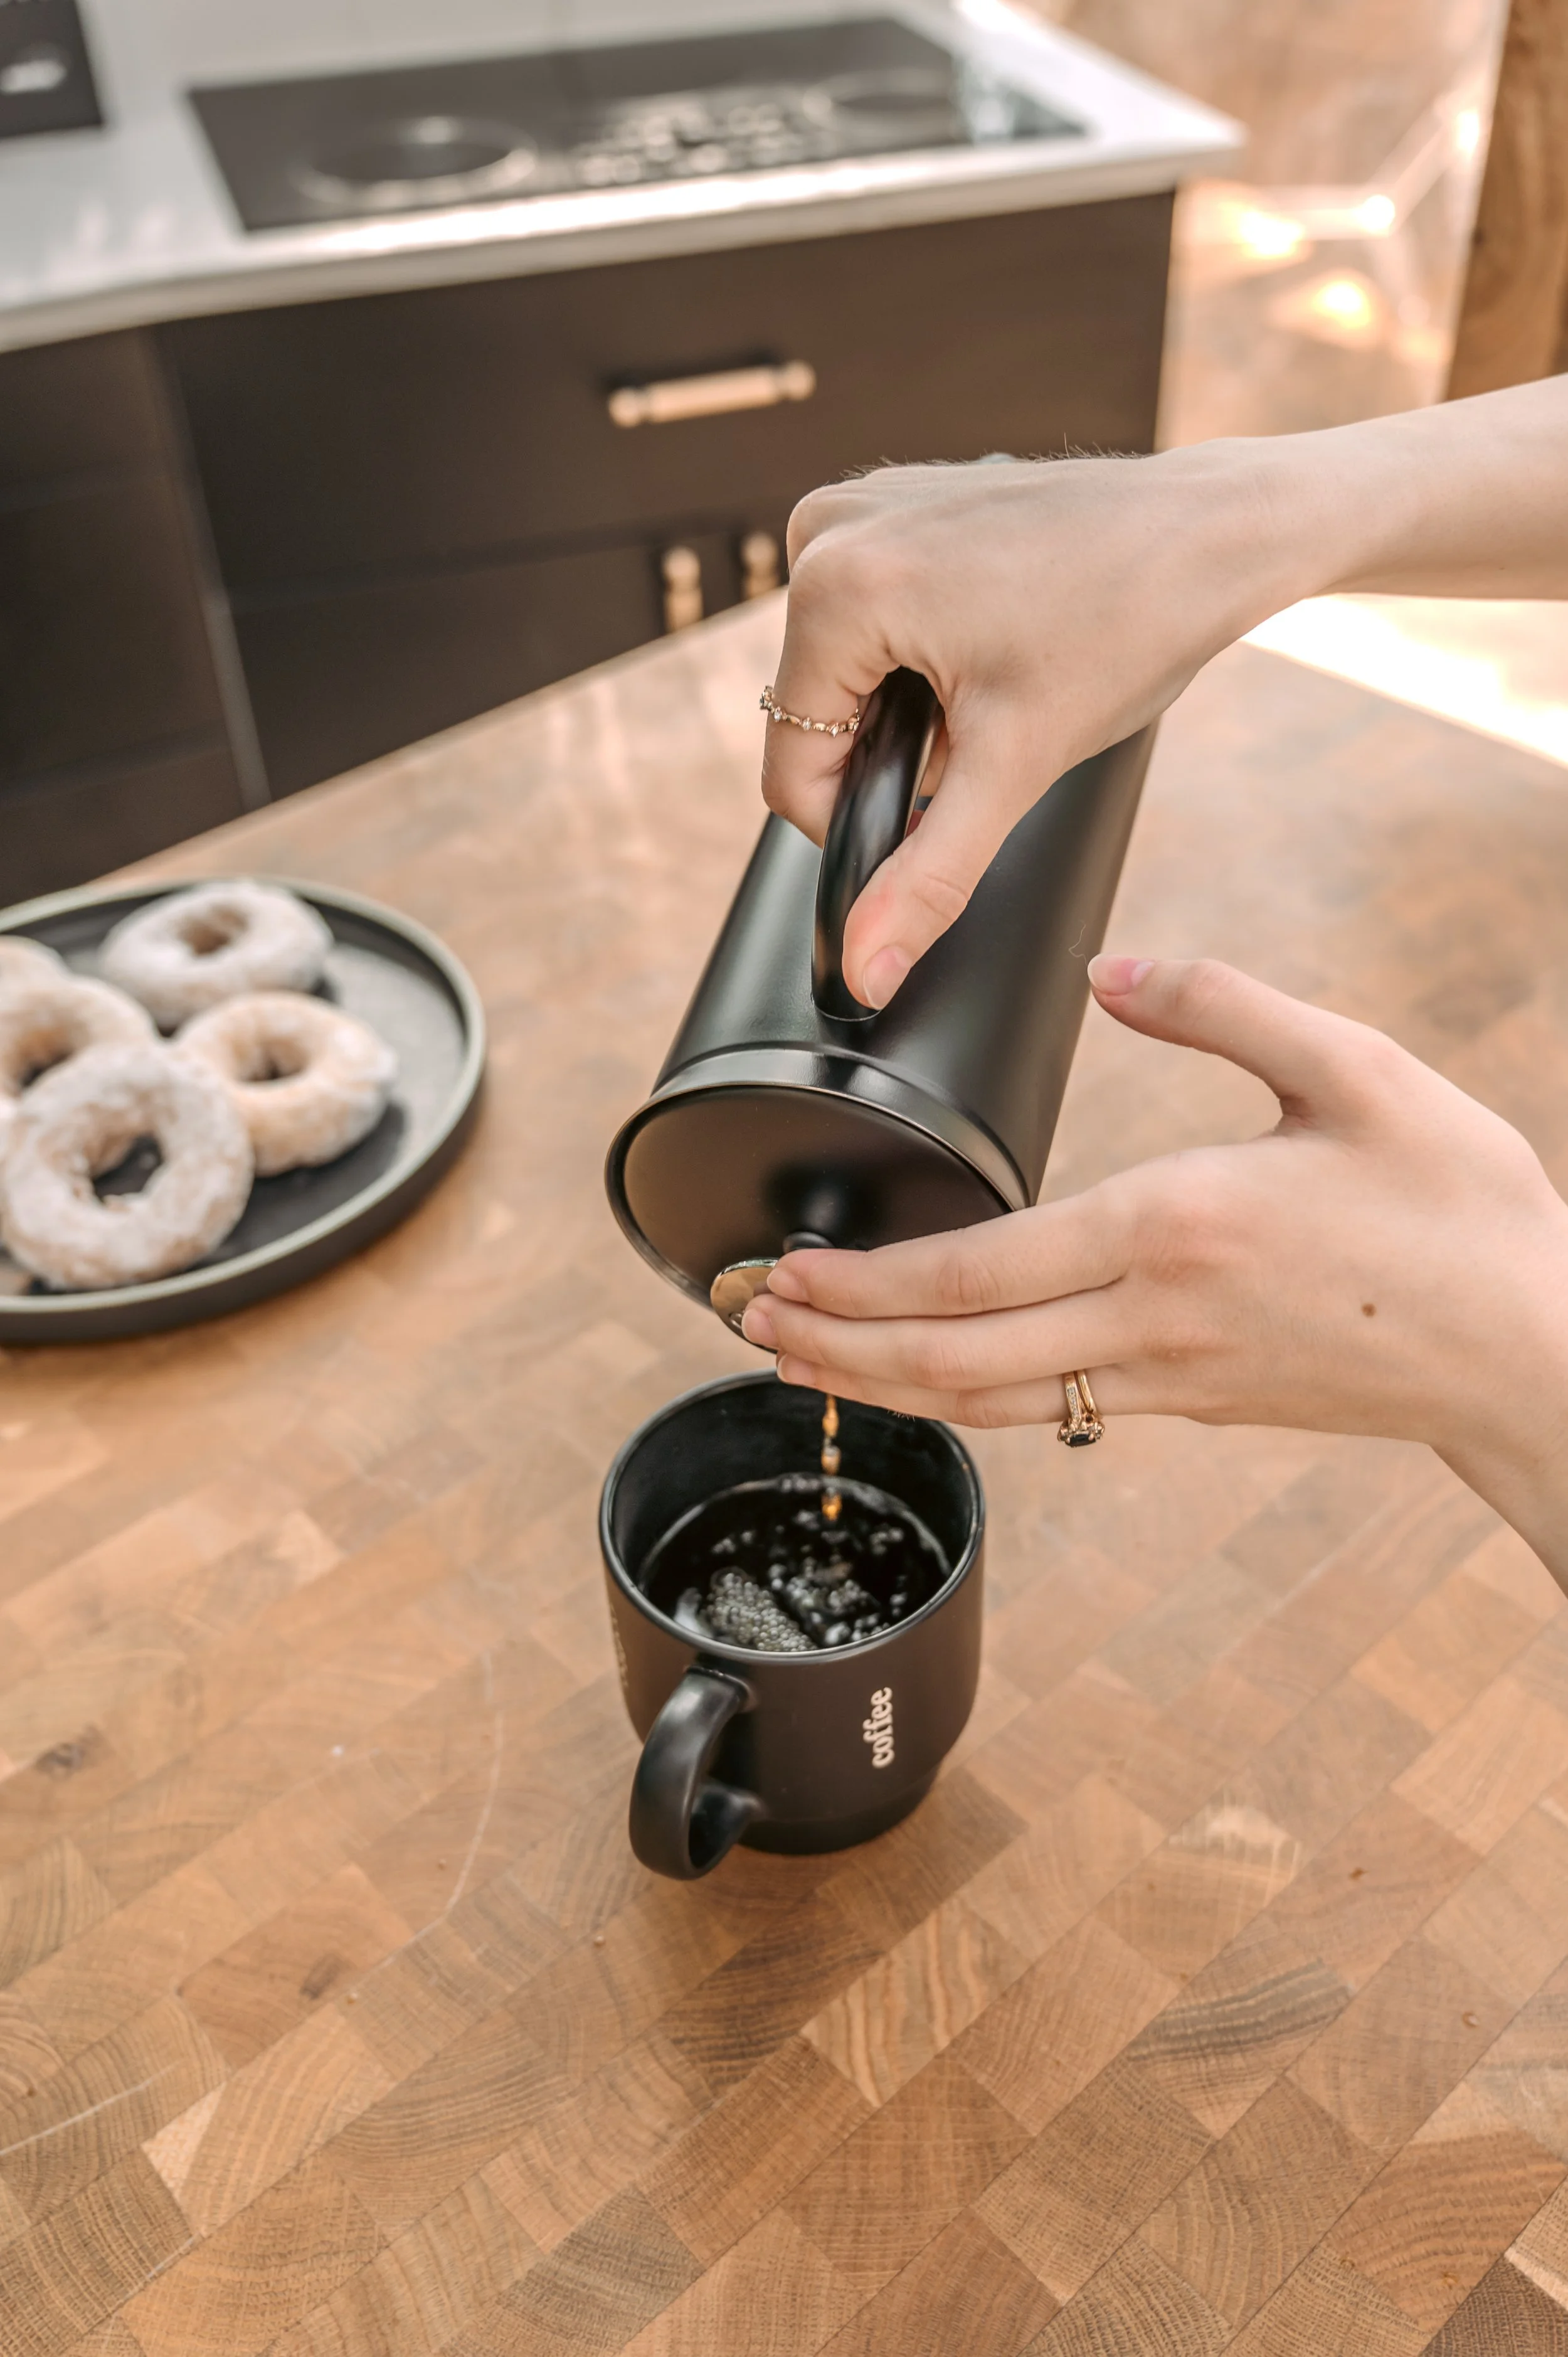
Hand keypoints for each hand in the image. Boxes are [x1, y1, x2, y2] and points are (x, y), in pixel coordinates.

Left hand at [740, 956, 1567, 1583]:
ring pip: (991, 1401)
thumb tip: (1114, 969)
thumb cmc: (1456, 1207)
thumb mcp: (1354, 1071)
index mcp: (1174, 1226)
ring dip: (884, 1383)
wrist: (1530, 1346)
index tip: (782, 1272)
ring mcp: (1169, 1378)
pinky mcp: (1193, 1405)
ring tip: (801, 1359)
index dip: (861, 1285)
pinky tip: (932, 1374)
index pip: (974, 1272)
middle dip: (836, 1347)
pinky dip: (967, 1394)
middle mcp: (1152, 1318)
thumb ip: (1222, 1005)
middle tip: (747, 1321)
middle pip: (952, 1359)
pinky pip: (1052, 1408)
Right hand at [760, 378, 1567, 1009]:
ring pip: (844, 670)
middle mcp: (826, 530)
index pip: (792, 767)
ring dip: (912, 701)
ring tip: (1004, 675)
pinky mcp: (894, 497)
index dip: (863, 816)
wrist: (1214, 528)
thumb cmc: (1129, 623)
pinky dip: (924, 647)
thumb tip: (865, 972)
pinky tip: (1000, 633)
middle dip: (897, 747)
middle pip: (815, 714)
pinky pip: (873, 614)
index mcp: (834, 587)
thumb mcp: (1015, 767)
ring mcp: (859, 503)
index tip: (954, 790)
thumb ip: (927, 876)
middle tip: (996, 721)